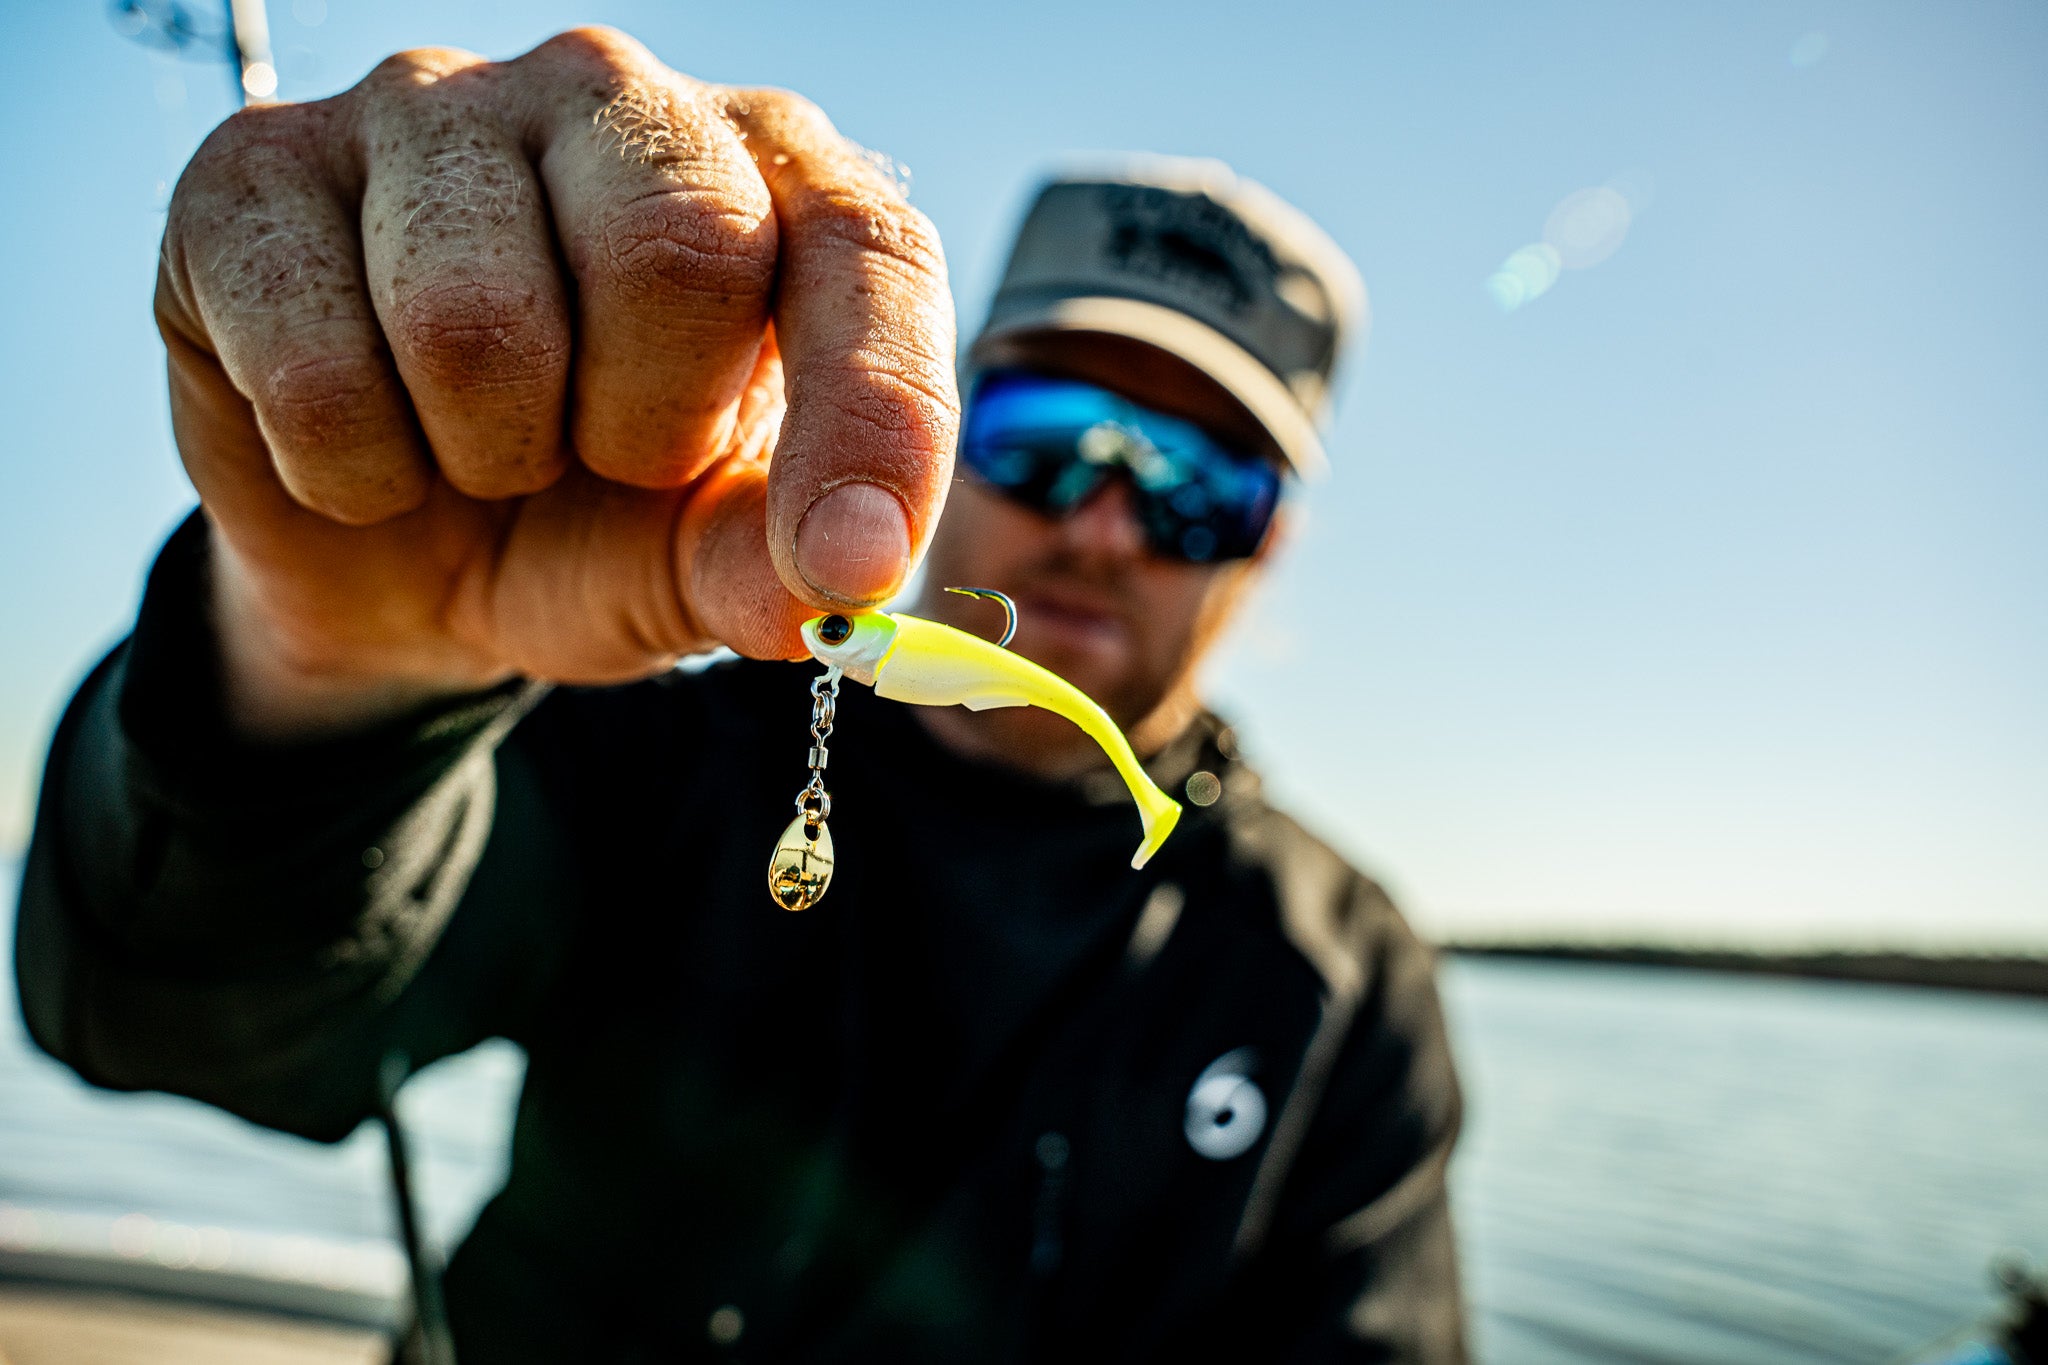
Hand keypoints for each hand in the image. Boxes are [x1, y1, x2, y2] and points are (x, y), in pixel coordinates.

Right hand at [154, 28, 956, 734]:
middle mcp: (608, 97)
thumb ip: (774, 564)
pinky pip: (316, 369)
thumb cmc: (590, 522)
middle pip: (677, 247)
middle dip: (644, 427)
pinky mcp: (255, 173)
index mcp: (766, 171)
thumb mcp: (702, 560)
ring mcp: (425, 108)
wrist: (396, 559)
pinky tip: (368, 440)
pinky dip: (353, 471)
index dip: (872, 416)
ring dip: (486, 454)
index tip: (851, 563)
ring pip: (475, 319)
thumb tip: (836, 591)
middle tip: (605, 461)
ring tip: (482, 447)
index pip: (864, 248)